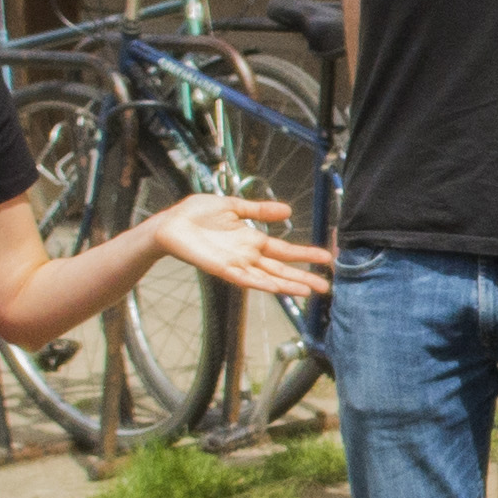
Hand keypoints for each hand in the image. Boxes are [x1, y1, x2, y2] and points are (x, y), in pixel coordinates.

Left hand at [146, 185, 335, 302]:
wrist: (170, 224)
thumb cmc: (195, 214)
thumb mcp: (233, 205)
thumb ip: (259, 210)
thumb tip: (288, 211)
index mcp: (252, 239)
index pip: (285, 250)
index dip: (305, 254)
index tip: (326, 258)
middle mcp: (248, 255)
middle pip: (282, 269)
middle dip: (304, 277)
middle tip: (327, 286)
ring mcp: (236, 264)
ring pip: (268, 278)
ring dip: (288, 285)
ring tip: (309, 292)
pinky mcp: (222, 269)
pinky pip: (246, 279)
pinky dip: (262, 284)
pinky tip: (277, 289)